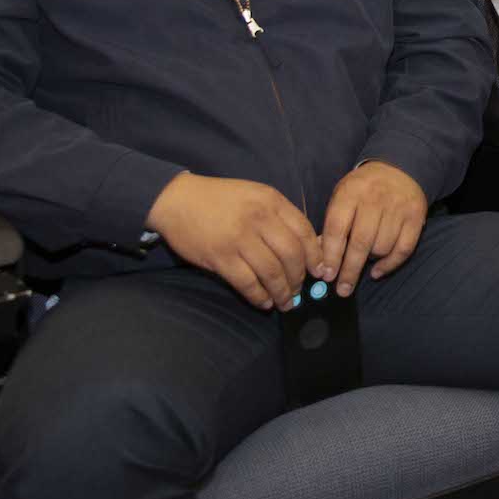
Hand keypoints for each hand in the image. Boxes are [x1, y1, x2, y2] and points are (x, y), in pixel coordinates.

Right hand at [145, 173, 319, 310]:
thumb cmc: (221, 199)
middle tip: (299, 290)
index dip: (316, 255)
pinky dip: (259, 297)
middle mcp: (259, 219)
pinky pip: (247, 283)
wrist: (178, 199)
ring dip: (282, 292)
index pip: (304, 231)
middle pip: (291, 255)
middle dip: (299, 278)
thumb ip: (279, 215)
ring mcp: (239, 239)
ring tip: (286, 302)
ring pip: (271, 272)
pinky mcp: (220, 257)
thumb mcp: (256, 196)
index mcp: (272, 201)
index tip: (320, 271)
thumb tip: (306, 246)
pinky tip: (264, 303)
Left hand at [317, 161, 429, 296]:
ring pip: (382, 247)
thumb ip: (332, 225)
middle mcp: (375, 200)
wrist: (399, 169)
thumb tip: (321, 260)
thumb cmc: (363, 190)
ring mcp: (398, 208)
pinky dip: (390, 265)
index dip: (331, 255)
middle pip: (361, 242)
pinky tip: (377, 271)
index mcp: (351, 193)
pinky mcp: (416, 217)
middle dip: (350, 270)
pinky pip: (404, 249)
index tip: (326, 275)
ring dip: (370, 261)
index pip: (338, 228)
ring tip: (363, 261)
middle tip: (342, 290)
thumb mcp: (342, 197)